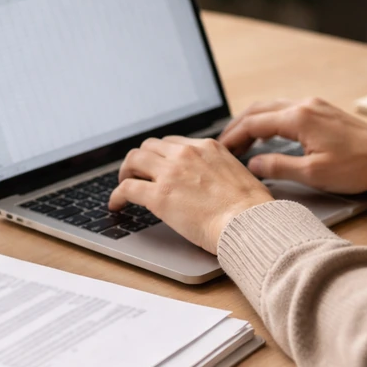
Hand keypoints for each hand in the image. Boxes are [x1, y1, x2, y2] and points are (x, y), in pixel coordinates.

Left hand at [109, 136, 272, 253]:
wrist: (249, 222)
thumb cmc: (250, 209)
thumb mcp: (237, 175)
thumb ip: (218, 170)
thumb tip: (211, 181)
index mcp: (207, 147)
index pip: (172, 143)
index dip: (160, 155)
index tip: (156, 166)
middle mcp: (186, 154)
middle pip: (149, 147)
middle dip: (140, 160)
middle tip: (136, 174)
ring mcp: (171, 173)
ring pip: (133, 160)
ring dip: (125, 172)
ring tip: (123, 185)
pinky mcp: (159, 195)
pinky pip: (126, 188)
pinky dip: (117, 195)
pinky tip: (116, 205)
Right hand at [218, 98, 366, 195]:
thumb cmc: (358, 167)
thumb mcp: (312, 174)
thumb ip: (277, 167)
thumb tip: (252, 165)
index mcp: (299, 118)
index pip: (253, 123)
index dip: (232, 138)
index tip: (220, 151)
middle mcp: (305, 106)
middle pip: (258, 110)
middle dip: (237, 127)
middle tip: (223, 145)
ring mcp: (315, 106)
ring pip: (272, 108)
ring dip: (252, 122)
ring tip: (239, 141)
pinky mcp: (323, 112)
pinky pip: (286, 110)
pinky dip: (268, 121)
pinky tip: (266, 135)